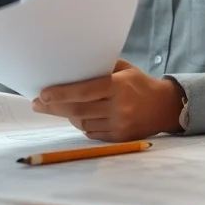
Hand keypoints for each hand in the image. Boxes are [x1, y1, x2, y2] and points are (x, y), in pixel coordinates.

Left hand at [32, 59, 184, 141]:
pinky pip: (92, 133)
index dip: (61, 94)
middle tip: (37, 104)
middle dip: (54, 107)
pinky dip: (83, 125)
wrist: (166, 107)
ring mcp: (120, 124)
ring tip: (58, 108)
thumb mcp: (123, 69)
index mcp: (118, 86)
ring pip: (82, 123)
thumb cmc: (139, 83)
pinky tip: (79, 117)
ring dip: (68, 116)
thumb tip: (71, 67)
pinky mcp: (120, 137)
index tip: (42, 94)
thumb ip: (101, 67)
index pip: (84, 91)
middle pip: (78, 109)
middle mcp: (119, 107)